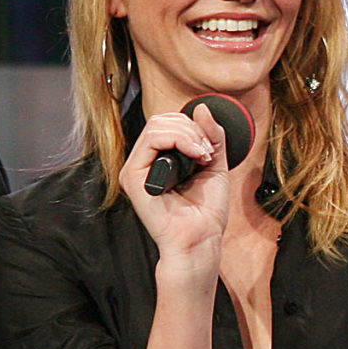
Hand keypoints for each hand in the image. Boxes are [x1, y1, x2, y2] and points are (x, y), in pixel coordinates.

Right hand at [117, 105, 232, 278]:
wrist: (201, 240)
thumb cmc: (205, 212)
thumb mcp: (214, 165)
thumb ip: (210, 136)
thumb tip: (202, 108)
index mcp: (158, 161)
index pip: (167, 124)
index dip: (192, 126)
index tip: (211, 148)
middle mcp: (144, 164)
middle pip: (160, 120)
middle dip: (191, 129)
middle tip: (208, 152)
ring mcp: (135, 170)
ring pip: (156, 126)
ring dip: (188, 134)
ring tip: (203, 156)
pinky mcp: (133, 178)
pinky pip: (151, 140)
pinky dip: (179, 140)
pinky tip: (195, 157)